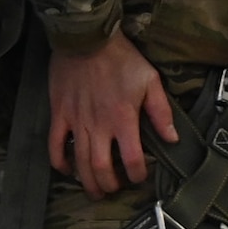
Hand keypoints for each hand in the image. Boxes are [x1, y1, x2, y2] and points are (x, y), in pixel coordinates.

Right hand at [49, 31, 177, 198]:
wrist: (87, 38)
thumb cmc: (121, 58)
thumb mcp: (150, 80)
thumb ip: (161, 112)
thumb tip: (172, 138)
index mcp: (123, 119)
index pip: (133, 160)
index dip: (138, 175)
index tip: (140, 178)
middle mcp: (99, 126)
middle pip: (102, 169)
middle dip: (109, 186)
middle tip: (114, 190)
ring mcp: (76, 122)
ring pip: (80, 163)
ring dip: (87, 182)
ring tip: (95, 190)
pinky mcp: (59, 114)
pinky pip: (55, 145)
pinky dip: (60, 162)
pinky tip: (67, 169)